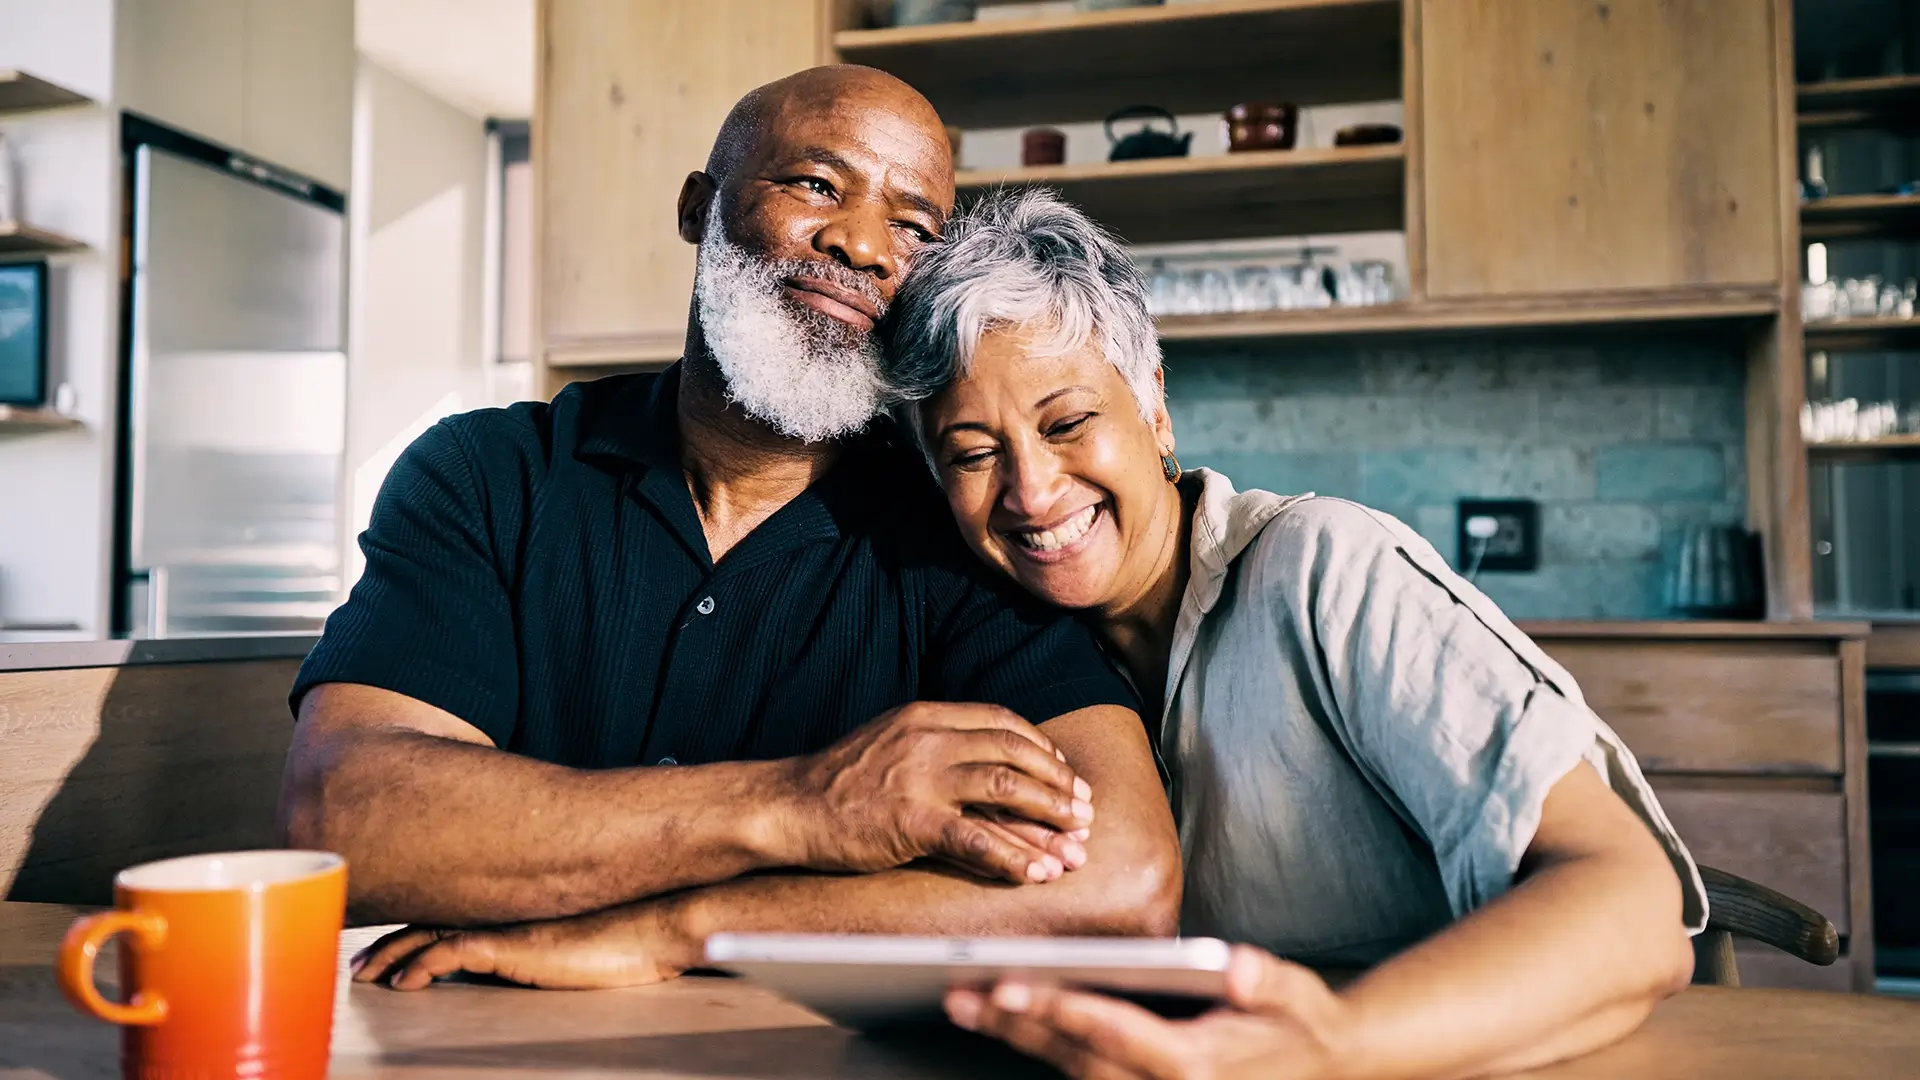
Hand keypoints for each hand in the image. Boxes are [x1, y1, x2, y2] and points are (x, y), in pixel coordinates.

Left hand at [351, 901, 697, 990]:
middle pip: (429, 921)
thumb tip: (539, 954)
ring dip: (392, 956)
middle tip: (360, 964)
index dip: (415, 928)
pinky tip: (403, 983)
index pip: (452, 912)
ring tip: (365, 976)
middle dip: (388, 943)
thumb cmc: (632, 933)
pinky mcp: (512, 945)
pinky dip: (421, 967)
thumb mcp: (579, 938)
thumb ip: (549, 941)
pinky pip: (450, 955)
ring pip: (429, 935)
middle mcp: (504, 910)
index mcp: (516, 907)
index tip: (387, 948)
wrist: (658, 923)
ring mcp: (506, 925)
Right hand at [779, 702, 1095, 884]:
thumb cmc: (839, 782)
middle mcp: (928, 738)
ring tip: (1075, 843)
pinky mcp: (910, 820)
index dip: (1041, 748)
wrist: (788, 805)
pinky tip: (1035, 873)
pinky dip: (1013, 857)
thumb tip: (991, 769)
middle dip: (1058, 783)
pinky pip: (976, 838)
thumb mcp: (891, 742)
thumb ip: (936, 745)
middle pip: (1014, 752)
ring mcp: (920, 778)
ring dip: (1049, 817)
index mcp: (926, 715)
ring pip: (1006, 788)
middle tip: (1085, 810)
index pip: (1001, 722)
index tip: (1064, 773)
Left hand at [945, 946, 1358, 1079]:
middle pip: (1074, 1056)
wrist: (1321, 1065)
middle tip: (960, 995)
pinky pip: (1082, 1075)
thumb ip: (1267, 981)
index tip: (1010, 987)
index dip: (1058, 1009)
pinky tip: (1005, 1021)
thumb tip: (1238, 967)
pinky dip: (1044, 1049)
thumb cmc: (1301, 1024)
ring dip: (1017, 1038)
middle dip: (1015, 1026)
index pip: (1112, 1033)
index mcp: (1194, 1067)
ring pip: (1069, 1069)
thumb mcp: (1296, 996)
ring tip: (965, 1003)